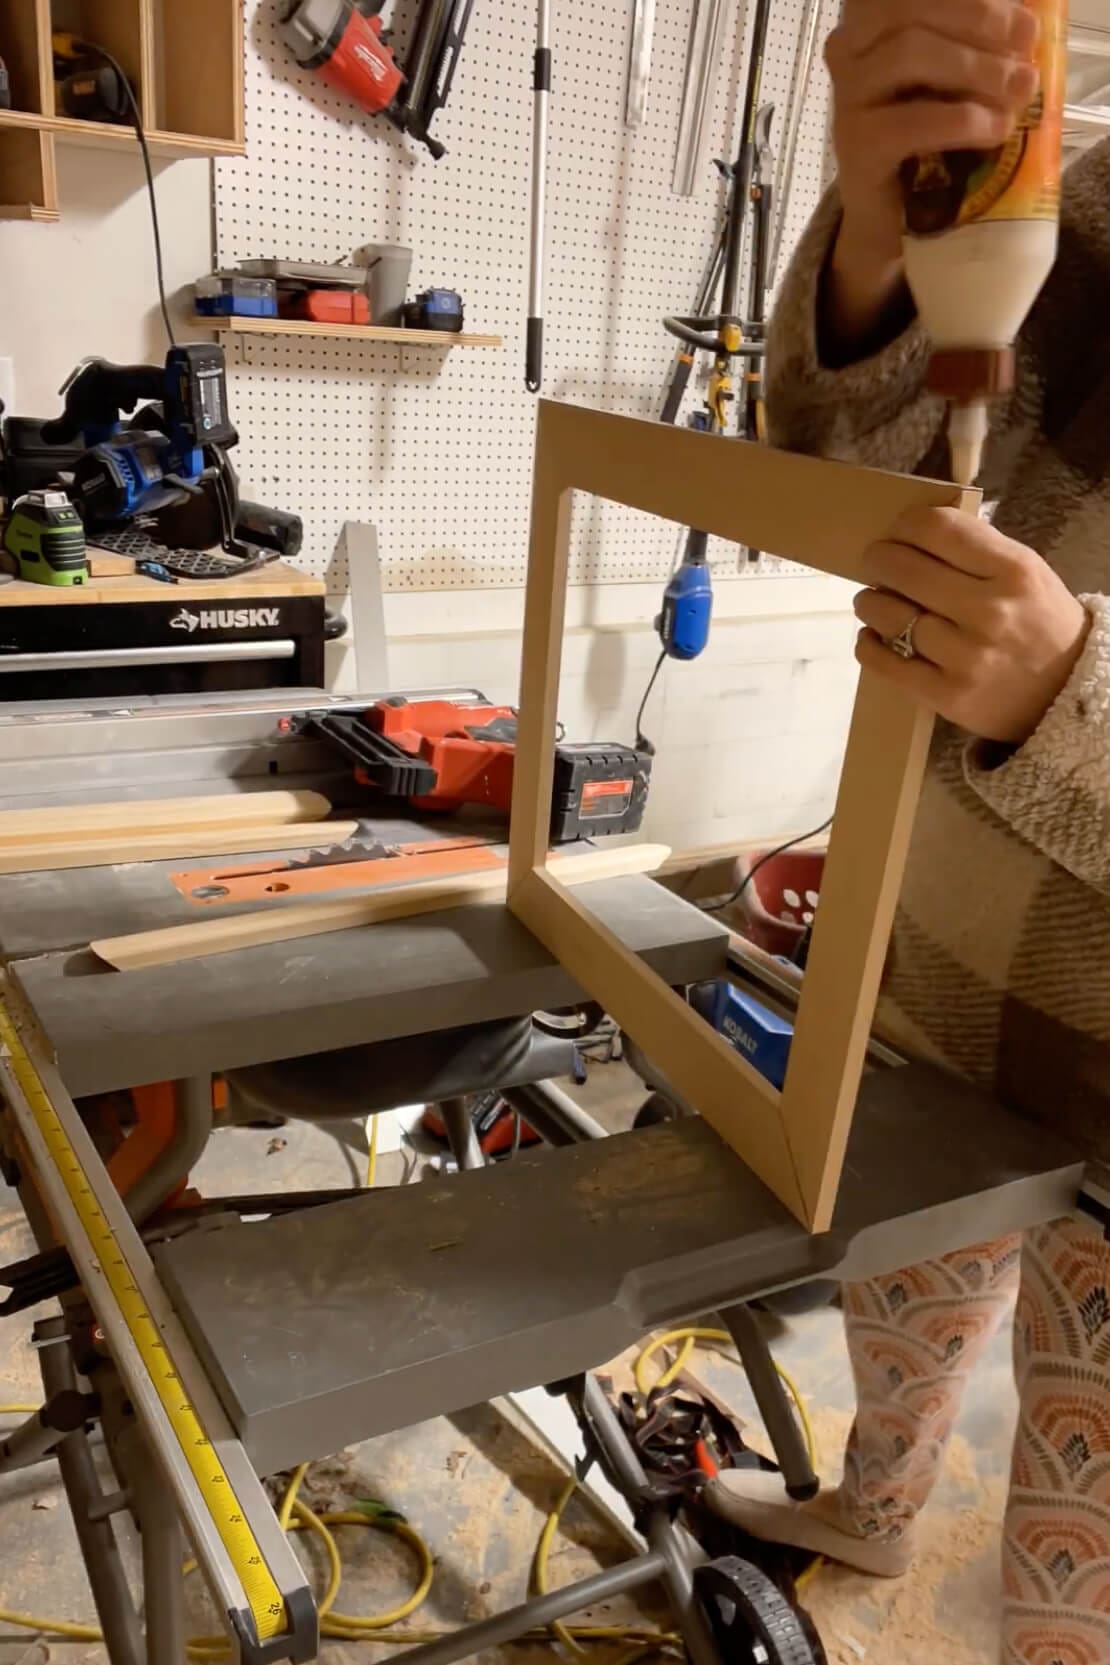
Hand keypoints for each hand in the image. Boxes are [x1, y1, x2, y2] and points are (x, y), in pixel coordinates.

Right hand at [824, 0, 1038, 343]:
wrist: (891, 216)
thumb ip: (973, 43)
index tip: (1024, 29)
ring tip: (1016, 95)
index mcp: (873, 21)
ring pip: (910, 53)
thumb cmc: (925, 135)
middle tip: (1025, 60)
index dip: (974, 2)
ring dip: (976, 70)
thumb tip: (1023, 28)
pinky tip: (995, 131)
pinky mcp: (854, 145)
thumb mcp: (951, 77)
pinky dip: (962, 121)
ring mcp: (846, 97)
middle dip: (980, 26)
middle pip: (911, 10)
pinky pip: (910, 121)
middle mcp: (849, 50)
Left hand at [853, 507, 1089, 743]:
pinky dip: (868, 645)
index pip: (938, 529)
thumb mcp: (1025, 572)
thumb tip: (912, 532)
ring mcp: (966, 657)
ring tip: (873, 600)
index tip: (897, 531)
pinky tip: (872, 635)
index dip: (905, 525)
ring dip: (870, 602)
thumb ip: (976, 549)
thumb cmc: (1038, 621)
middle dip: (878, 560)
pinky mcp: (947, 695)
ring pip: (888, 615)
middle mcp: (990, 612)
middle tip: (876, 563)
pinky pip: (884, 662)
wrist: (1066, 692)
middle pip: (903, 569)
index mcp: (1013, 571)